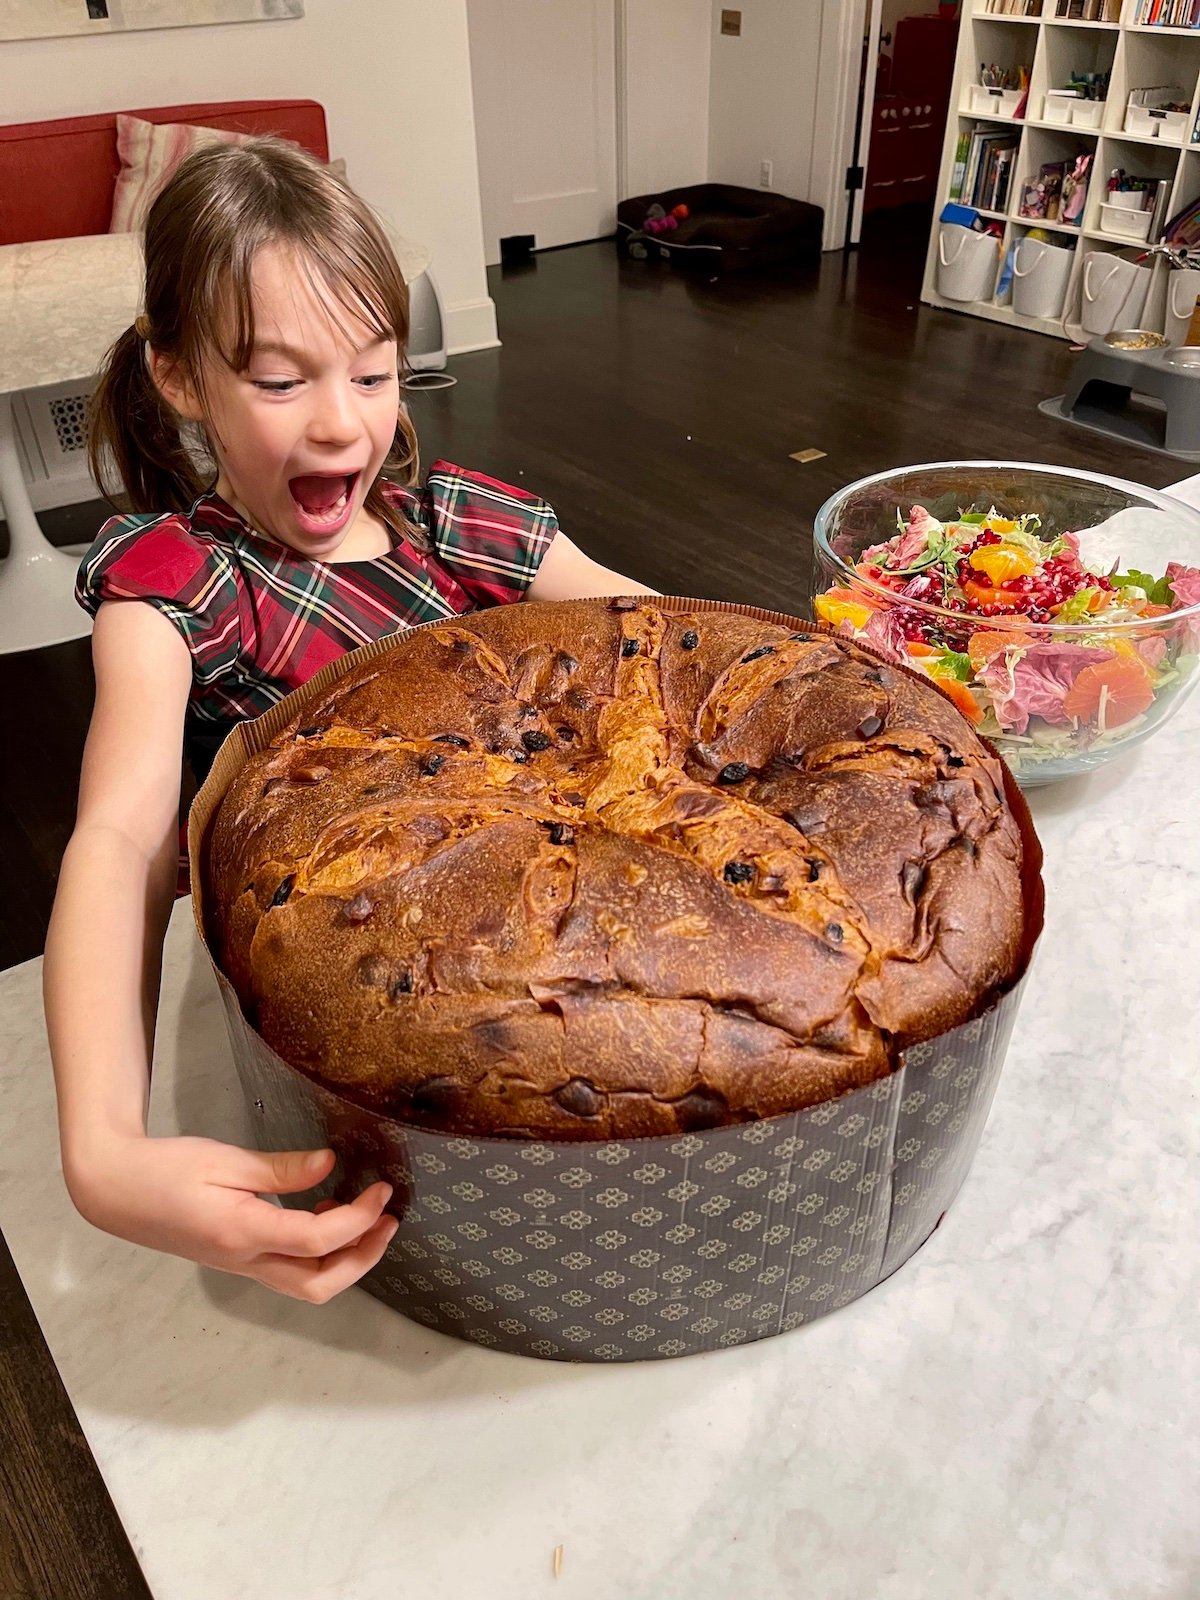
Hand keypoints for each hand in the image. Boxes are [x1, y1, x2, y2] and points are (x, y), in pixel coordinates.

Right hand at [68, 1136, 396, 1302]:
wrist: (117, 1191)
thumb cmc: (166, 1169)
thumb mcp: (226, 1160)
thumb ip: (281, 1169)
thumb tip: (330, 1165)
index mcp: (243, 1233)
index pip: (318, 1239)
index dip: (360, 1218)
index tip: (381, 1190)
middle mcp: (245, 1261)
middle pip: (319, 1285)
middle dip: (364, 1258)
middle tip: (388, 1220)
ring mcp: (240, 1266)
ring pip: (306, 1283)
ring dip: (344, 1259)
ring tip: (364, 1216)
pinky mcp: (237, 1260)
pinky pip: (289, 1270)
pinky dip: (318, 1252)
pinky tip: (322, 1214)